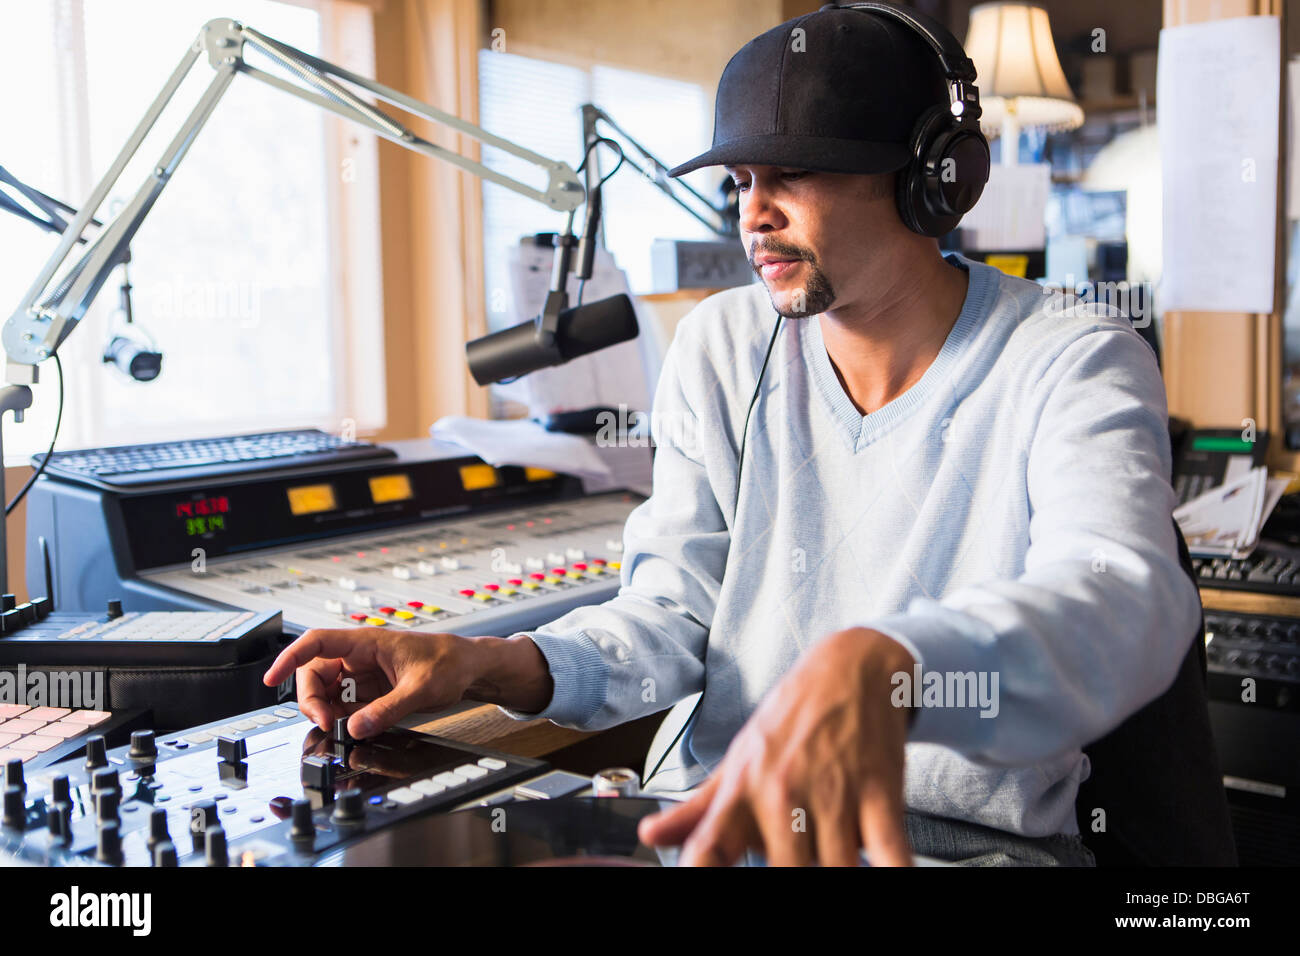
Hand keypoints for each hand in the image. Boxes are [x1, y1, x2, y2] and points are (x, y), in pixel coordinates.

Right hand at [262, 628, 552, 737]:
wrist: (470, 667)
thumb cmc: (450, 662)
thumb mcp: (420, 689)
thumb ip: (387, 710)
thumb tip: (356, 727)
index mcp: (367, 643)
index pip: (316, 643)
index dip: (289, 658)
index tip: (271, 678)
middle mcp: (360, 656)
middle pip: (315, 672)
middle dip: (310, 698)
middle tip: (325, 724)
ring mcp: (364, 673)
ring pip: (327, 690)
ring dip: (325, 710)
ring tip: (338, 729)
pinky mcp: (371, 690)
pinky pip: (344, 703)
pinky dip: (341, 717)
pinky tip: (349, 728)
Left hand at [637, 627, 914, 866]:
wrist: (852, 669)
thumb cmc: (791, 720)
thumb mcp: (738, 758)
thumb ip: (697, 808)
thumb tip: (649, 836)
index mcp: (743, 787)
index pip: (709, 848)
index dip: (702, 872)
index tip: (708, 882)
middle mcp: (783, 792)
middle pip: (784, 871)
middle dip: (793, 873)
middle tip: (799, 856)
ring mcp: (834, 794)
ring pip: (836, 870)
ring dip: (838, 869)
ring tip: (833, 852)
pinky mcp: (881, 794)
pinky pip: (891, 855)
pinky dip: (893, 868)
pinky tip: (887, 867)